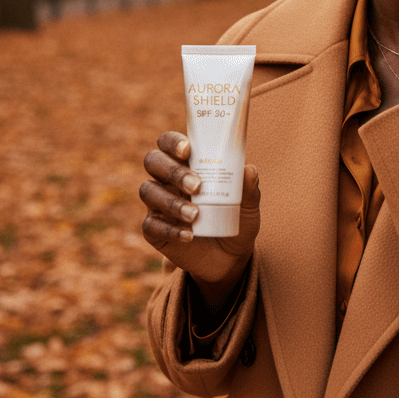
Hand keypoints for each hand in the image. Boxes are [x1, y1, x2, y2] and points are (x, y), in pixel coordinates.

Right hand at [140, 131, 259, 308]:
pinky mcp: (154, 230)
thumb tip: (249, 170)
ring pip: (149, 191)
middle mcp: (168, 180)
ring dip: (171, 202)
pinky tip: (189, 236)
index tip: (187, 149)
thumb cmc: (236, 220)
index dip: (173, 142)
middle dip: (173, 170)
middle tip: (196, 185)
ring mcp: (158, 204)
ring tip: (195, 215)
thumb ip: (249, 188)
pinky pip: (151, 225)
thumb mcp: (248, 206)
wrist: (231, 257)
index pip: (169, 143)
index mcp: (188, 164)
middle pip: (154, 161)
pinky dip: (170, 229)